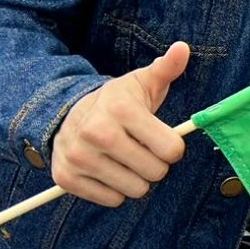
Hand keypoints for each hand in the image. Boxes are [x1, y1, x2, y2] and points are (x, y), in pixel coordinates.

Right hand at [52, 41, 193, 205]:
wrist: (67, 116)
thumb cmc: (117, 102)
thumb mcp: (142, 83)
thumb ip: (167, 68)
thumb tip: (183, 48)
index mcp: (120, 109)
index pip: (171, 150)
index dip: (172, 148)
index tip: (161, 139)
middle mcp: (96, 132)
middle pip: (155, 172)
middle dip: (155, 164)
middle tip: (141, 149)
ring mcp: (78, 156)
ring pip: (135, 190)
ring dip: (136, 179)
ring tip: (123, 159)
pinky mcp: (66, 178)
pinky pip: (112, 200)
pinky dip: (114, 190)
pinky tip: (106, 170)